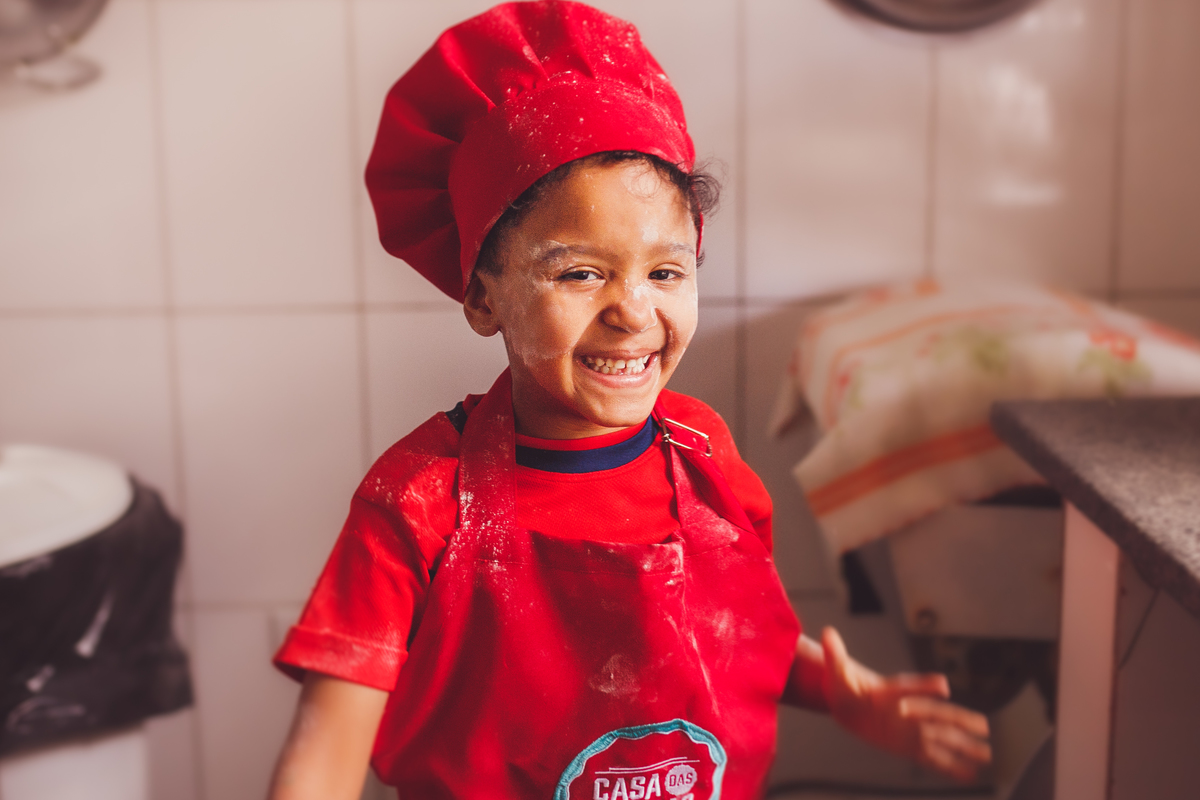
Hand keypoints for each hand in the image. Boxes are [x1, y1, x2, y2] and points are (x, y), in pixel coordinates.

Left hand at [821, 627, 991, 782]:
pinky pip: (930, 758)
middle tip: (983, 725)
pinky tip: (968, 774)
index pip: (906, 688)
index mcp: (888, 691)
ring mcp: (908, 729)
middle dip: (958, 721)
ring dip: (962, 747)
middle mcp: (904, 710)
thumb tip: (827, 633)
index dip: (923, 686)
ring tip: (986, 755)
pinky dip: (948, 766)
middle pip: (935, 715)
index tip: (942, 685)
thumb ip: (835, 655)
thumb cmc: (843, 683)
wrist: (844, 699)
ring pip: (939, 739)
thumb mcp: (835, 670)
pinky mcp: (906, 746)